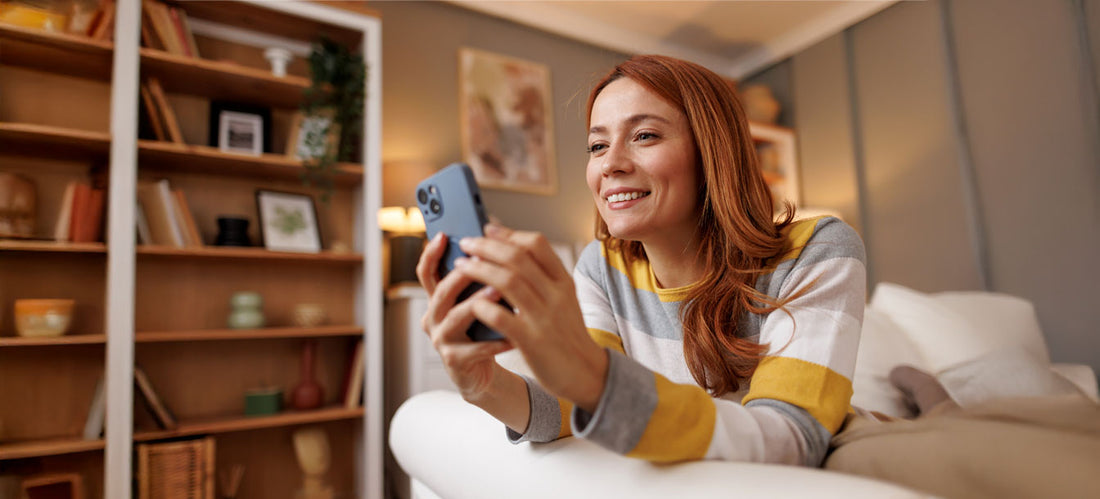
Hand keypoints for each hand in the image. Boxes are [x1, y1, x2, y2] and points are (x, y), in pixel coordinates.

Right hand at [416, 232, 513, 402]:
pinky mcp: (454, 361)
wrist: (483, 373)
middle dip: (461, 275)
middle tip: (482, 261)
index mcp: (438, 299)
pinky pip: (476, 348)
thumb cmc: (483, 331)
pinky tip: (514, 333)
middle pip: (441, 292)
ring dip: (478, 302)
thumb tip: (493, 238)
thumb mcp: (479, 301)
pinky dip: (496, 340)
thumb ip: (480, 277)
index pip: (427, 272)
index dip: (432, 253)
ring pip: (455, 317)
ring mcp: (441, 339)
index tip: (444, 235)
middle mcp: (434, 317)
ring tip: (499, 291)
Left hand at [454, 224, 609, 411]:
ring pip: (507, 281)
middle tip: (466, 243)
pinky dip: (483, 305)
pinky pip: (502, 317)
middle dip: (486, 246)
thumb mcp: (564, 299)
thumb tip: (511, 250)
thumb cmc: (567, 334)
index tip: (487, 229)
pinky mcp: (531, 342)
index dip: (508, 233)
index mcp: (564, 281)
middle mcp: (556, 295)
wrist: (586, 373)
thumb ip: (543, 277)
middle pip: (517, 258)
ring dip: (479, 269)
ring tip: (461, 265)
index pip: (537, 244)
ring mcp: (544, 318)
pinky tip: (471, 302)